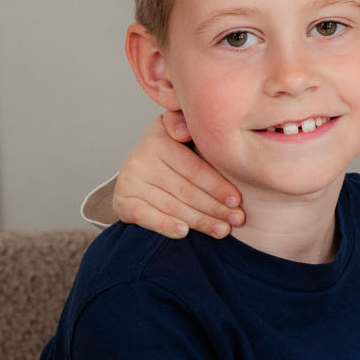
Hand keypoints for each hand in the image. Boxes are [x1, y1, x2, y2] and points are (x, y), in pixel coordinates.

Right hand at [113, 112, 243, 238]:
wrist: (140, 173)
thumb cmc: (173, 156)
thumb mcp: (180, 134)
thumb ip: (187, 127)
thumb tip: (185, 132)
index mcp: (159, 138)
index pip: (194, 168)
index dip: (217, 186)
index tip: (236, 200)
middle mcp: (141, 158)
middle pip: (186, 190)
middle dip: (215, 207)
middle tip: (236, 219)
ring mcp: (130, 181)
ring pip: (172, 206)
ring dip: (200, 221)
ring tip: (222, 230)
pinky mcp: (123, 201)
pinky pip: (146, 216)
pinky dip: (165, 225)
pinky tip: (183, 232)